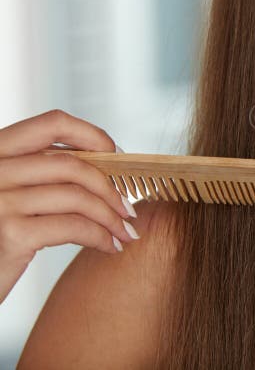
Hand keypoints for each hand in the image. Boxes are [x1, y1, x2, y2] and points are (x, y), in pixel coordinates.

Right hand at [0, 109, 139, 304]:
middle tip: (128, 209)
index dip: (92, 135)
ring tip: (125, 232)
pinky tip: (110, 246)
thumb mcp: (12, 194)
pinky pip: (73, 227)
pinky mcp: (9, 233)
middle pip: (71, 164)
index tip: (116, 155)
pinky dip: (100, 236)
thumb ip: (41, 173)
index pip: (52, 123)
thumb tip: (104, 160)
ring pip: (77, 196)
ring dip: (111, 217)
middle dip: (109, 187)